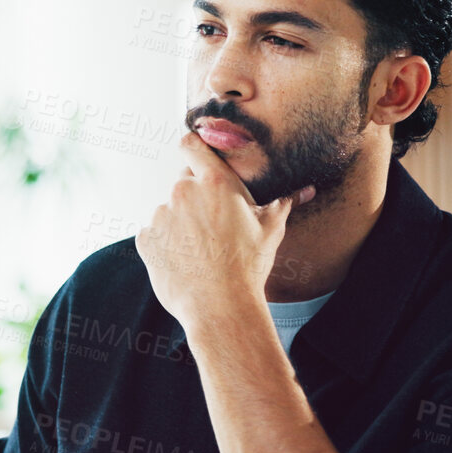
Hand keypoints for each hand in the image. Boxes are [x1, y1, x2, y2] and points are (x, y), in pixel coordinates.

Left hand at [136, 132, 313, 323]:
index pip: (191, 145)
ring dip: (179, 223)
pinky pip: (154, 234)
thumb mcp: (270, 230)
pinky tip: (184, 261)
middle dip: (194, 198)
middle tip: (212, 225)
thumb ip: (282, 202)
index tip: (196, 155)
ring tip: (199, 250)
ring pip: (168, 211)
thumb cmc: (248, 267)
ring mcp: (161, 215)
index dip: (193, 148)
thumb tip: (306, 189)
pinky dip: (164, 244)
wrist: (220, 307)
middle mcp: (183, 192)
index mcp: (215, 183)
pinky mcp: (146, 239)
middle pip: (183, 182)